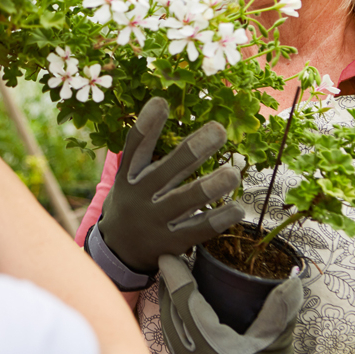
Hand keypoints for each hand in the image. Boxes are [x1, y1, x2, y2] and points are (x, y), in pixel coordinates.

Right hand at [96, 97, 243, 273]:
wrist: (117, 251)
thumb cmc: (133, 202)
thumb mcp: (131, 177)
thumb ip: (147, 152)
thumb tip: (166, 107)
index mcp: (129, 175)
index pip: (136, 147)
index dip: (147, 125)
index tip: (161, 101)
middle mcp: (139, 196)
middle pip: (166, 171)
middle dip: (193, 150)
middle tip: (219, 129)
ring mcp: (155, 221)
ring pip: (183, 201)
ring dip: (209, 187)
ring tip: (233, 173)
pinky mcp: (170, 244)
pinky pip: (196, 230)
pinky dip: (217, 219)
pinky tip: (237, 209)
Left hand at [158, 254, 301, 353]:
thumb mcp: (277, 347)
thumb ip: (281, 312)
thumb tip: (293, 279)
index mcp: (212, 345)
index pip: (184, 301)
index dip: (174, 276)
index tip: (168, 256)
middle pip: (170, 311)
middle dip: (168, 285)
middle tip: (171, 262)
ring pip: (168, 326)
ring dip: (168, 301)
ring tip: (173, 281)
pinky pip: (173, 338)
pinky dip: (173, 318)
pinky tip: (180, 310)